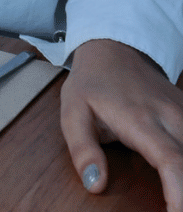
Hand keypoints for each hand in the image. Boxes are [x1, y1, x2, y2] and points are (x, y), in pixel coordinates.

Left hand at [61, 38, 182, 209]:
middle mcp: (171, 118)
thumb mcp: (73, 112)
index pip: (172, 163)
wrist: (112, 50)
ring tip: (174, 197)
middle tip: (172, 208)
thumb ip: (82, 149)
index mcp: (141, 120)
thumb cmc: (91, 83)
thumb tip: (95, 185)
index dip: (179, 195)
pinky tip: (180, 179)